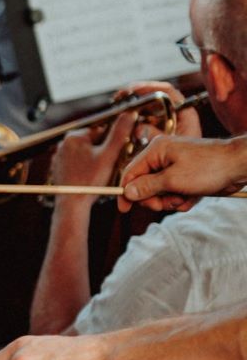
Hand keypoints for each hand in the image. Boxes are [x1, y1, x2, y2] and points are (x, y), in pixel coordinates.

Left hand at [49, 110, 137, 190]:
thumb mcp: (109, 155)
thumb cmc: (89, 181)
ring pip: (85, 153)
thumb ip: (119, 132)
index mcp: (74, 136)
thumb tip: (129, 114)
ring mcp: (59, 155)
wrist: (72, 203)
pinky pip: (76, 162)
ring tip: (99, 172)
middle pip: (93, 142)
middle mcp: (63, 143)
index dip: (112, 143)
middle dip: (103, 151)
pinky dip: (84, 167)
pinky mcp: (58, 167)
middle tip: (108, 164)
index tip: (116, 154)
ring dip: (95, 159)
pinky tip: (90, 176)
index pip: (101, 131)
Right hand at [119, 135, 246, 211]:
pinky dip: (181, 198)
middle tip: (165, 204)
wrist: (240, 166)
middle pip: (144, 184)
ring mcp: (175, 166)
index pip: (130, 172)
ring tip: (184, 197)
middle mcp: (163, 156)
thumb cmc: (210, 167)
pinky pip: (173, 192)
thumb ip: (146, 187)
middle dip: (154, 198)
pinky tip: (192, 197)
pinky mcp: (185, 175)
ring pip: (159, 191)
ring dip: (170, 200)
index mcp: (156, 150)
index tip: (124, 209)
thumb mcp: (173, 180)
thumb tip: (127, 192)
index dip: (125, 192)